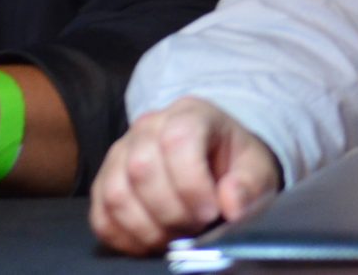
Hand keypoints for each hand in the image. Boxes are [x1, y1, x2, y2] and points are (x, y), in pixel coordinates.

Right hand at [90, 97, 280, 255]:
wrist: (214, 165)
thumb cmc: (234, 165)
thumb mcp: (256, 170)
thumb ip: (249, 185)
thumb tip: (231, 204)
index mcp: (191, 114)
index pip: (178, 140)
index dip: (192, 184)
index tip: (211, 212)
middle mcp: (149, 126)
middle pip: (142, 168)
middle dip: (170, 211)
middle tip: (194, 227)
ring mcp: (120, 152)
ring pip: (116, 193)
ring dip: (146, 228)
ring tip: (174, 237)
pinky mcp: (104, 182)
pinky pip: (100, 215)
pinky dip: (124, 238)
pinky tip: (151, 243)